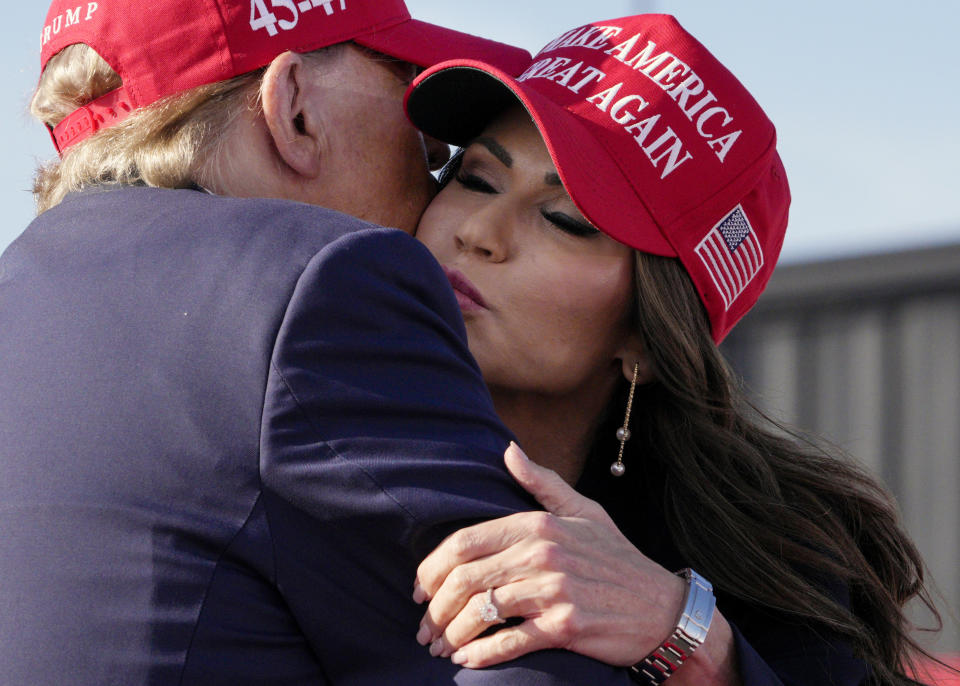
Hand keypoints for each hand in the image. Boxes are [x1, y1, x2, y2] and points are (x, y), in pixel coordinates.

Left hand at [413, 442, 685, 668]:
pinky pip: (508, 642)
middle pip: (465, 578)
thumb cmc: (618, 559)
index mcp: (539, 525)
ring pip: (480, 612)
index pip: (465, 542)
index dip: (432, 567)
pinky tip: (466, 659)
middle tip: (423, 626)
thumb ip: (541, 483)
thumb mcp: (584, 511)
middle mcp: (543, 554)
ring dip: (450, 634)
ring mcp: (554, 591)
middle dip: (434, 607)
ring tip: (438, 646)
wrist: (662, 609)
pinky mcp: (565, 627)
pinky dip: (480, 654)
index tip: (419, 588)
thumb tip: (507, 450)